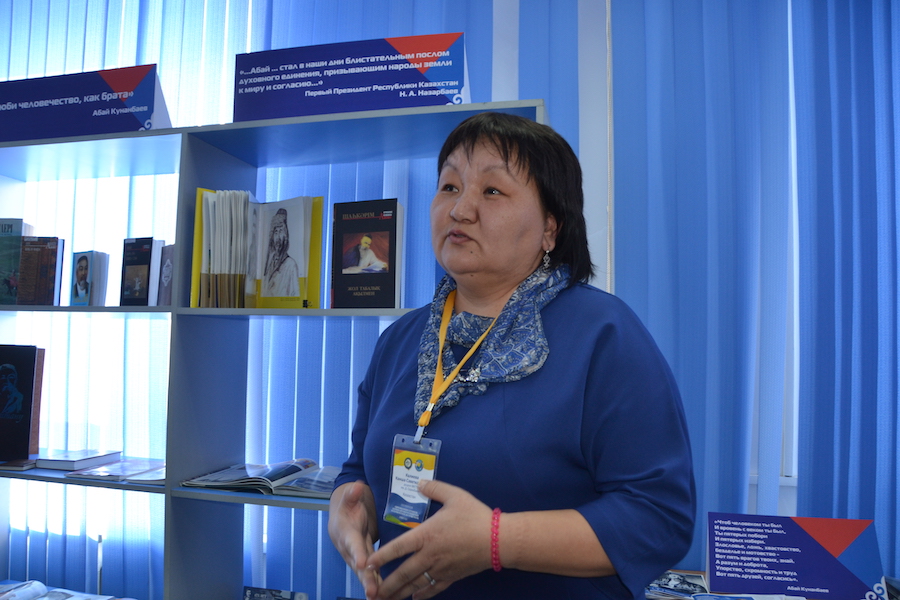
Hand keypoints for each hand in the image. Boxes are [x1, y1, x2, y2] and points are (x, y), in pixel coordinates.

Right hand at [328, 481, 380, 597]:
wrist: (343, 512)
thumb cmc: (349, 503)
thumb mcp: (349, 495)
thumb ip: (352, 494)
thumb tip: (355, 487)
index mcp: (344, 531)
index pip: (351, 543)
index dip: (357, 552)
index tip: (362, 563)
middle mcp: (348, 547)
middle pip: (358, 564)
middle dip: (366, 578)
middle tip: (372, 591)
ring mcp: (356, 555)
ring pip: (364, 572)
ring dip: (372, 585)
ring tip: (379, 598)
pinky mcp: (365, 559)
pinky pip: (371, 573)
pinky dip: (377, 584)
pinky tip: (386, 595)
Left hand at [365, 479, 493, 599]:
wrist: (498, 540)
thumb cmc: (475, 516)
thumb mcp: (455, 495)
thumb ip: (434, 488)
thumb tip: (419, 482)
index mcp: (427, 535)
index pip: (398, 548)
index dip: (381, 556)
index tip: (367, 563)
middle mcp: (430, 555)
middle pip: (403, 572)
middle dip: (386, 584)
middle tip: (371, 591)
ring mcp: (441, 568)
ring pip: (415, 584)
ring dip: (399, 592)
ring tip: (386, 599)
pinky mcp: (452, 576)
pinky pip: (433, 588)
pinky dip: (422, 594)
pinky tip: (414, 597)